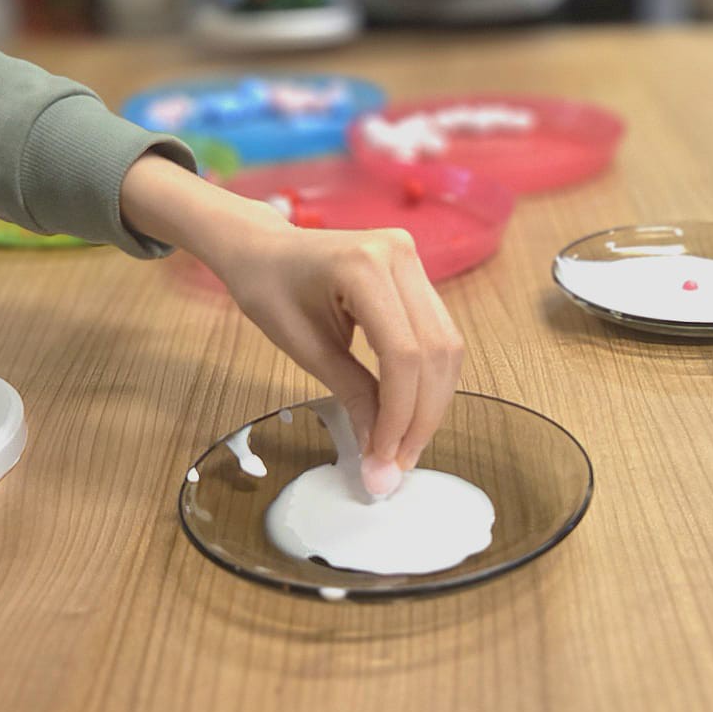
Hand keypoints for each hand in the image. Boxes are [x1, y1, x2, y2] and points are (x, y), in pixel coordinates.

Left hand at [121, 156, 462, 497]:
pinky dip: (429, 379)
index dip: (400, 413)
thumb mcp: (304, 347)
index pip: (403, 353)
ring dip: (433, 401)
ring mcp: (414, 260)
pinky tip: (409, 412)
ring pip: (447, 345)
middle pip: (436, 351)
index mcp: (363, 266)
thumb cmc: (269, 289)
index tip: (384, 457)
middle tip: (398, 462)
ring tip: (405, 445)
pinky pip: (439, 334)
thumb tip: (380, 455)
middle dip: (422, 414)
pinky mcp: (418, 274)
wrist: (265, 249)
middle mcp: (400, 255)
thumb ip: (351, 395)